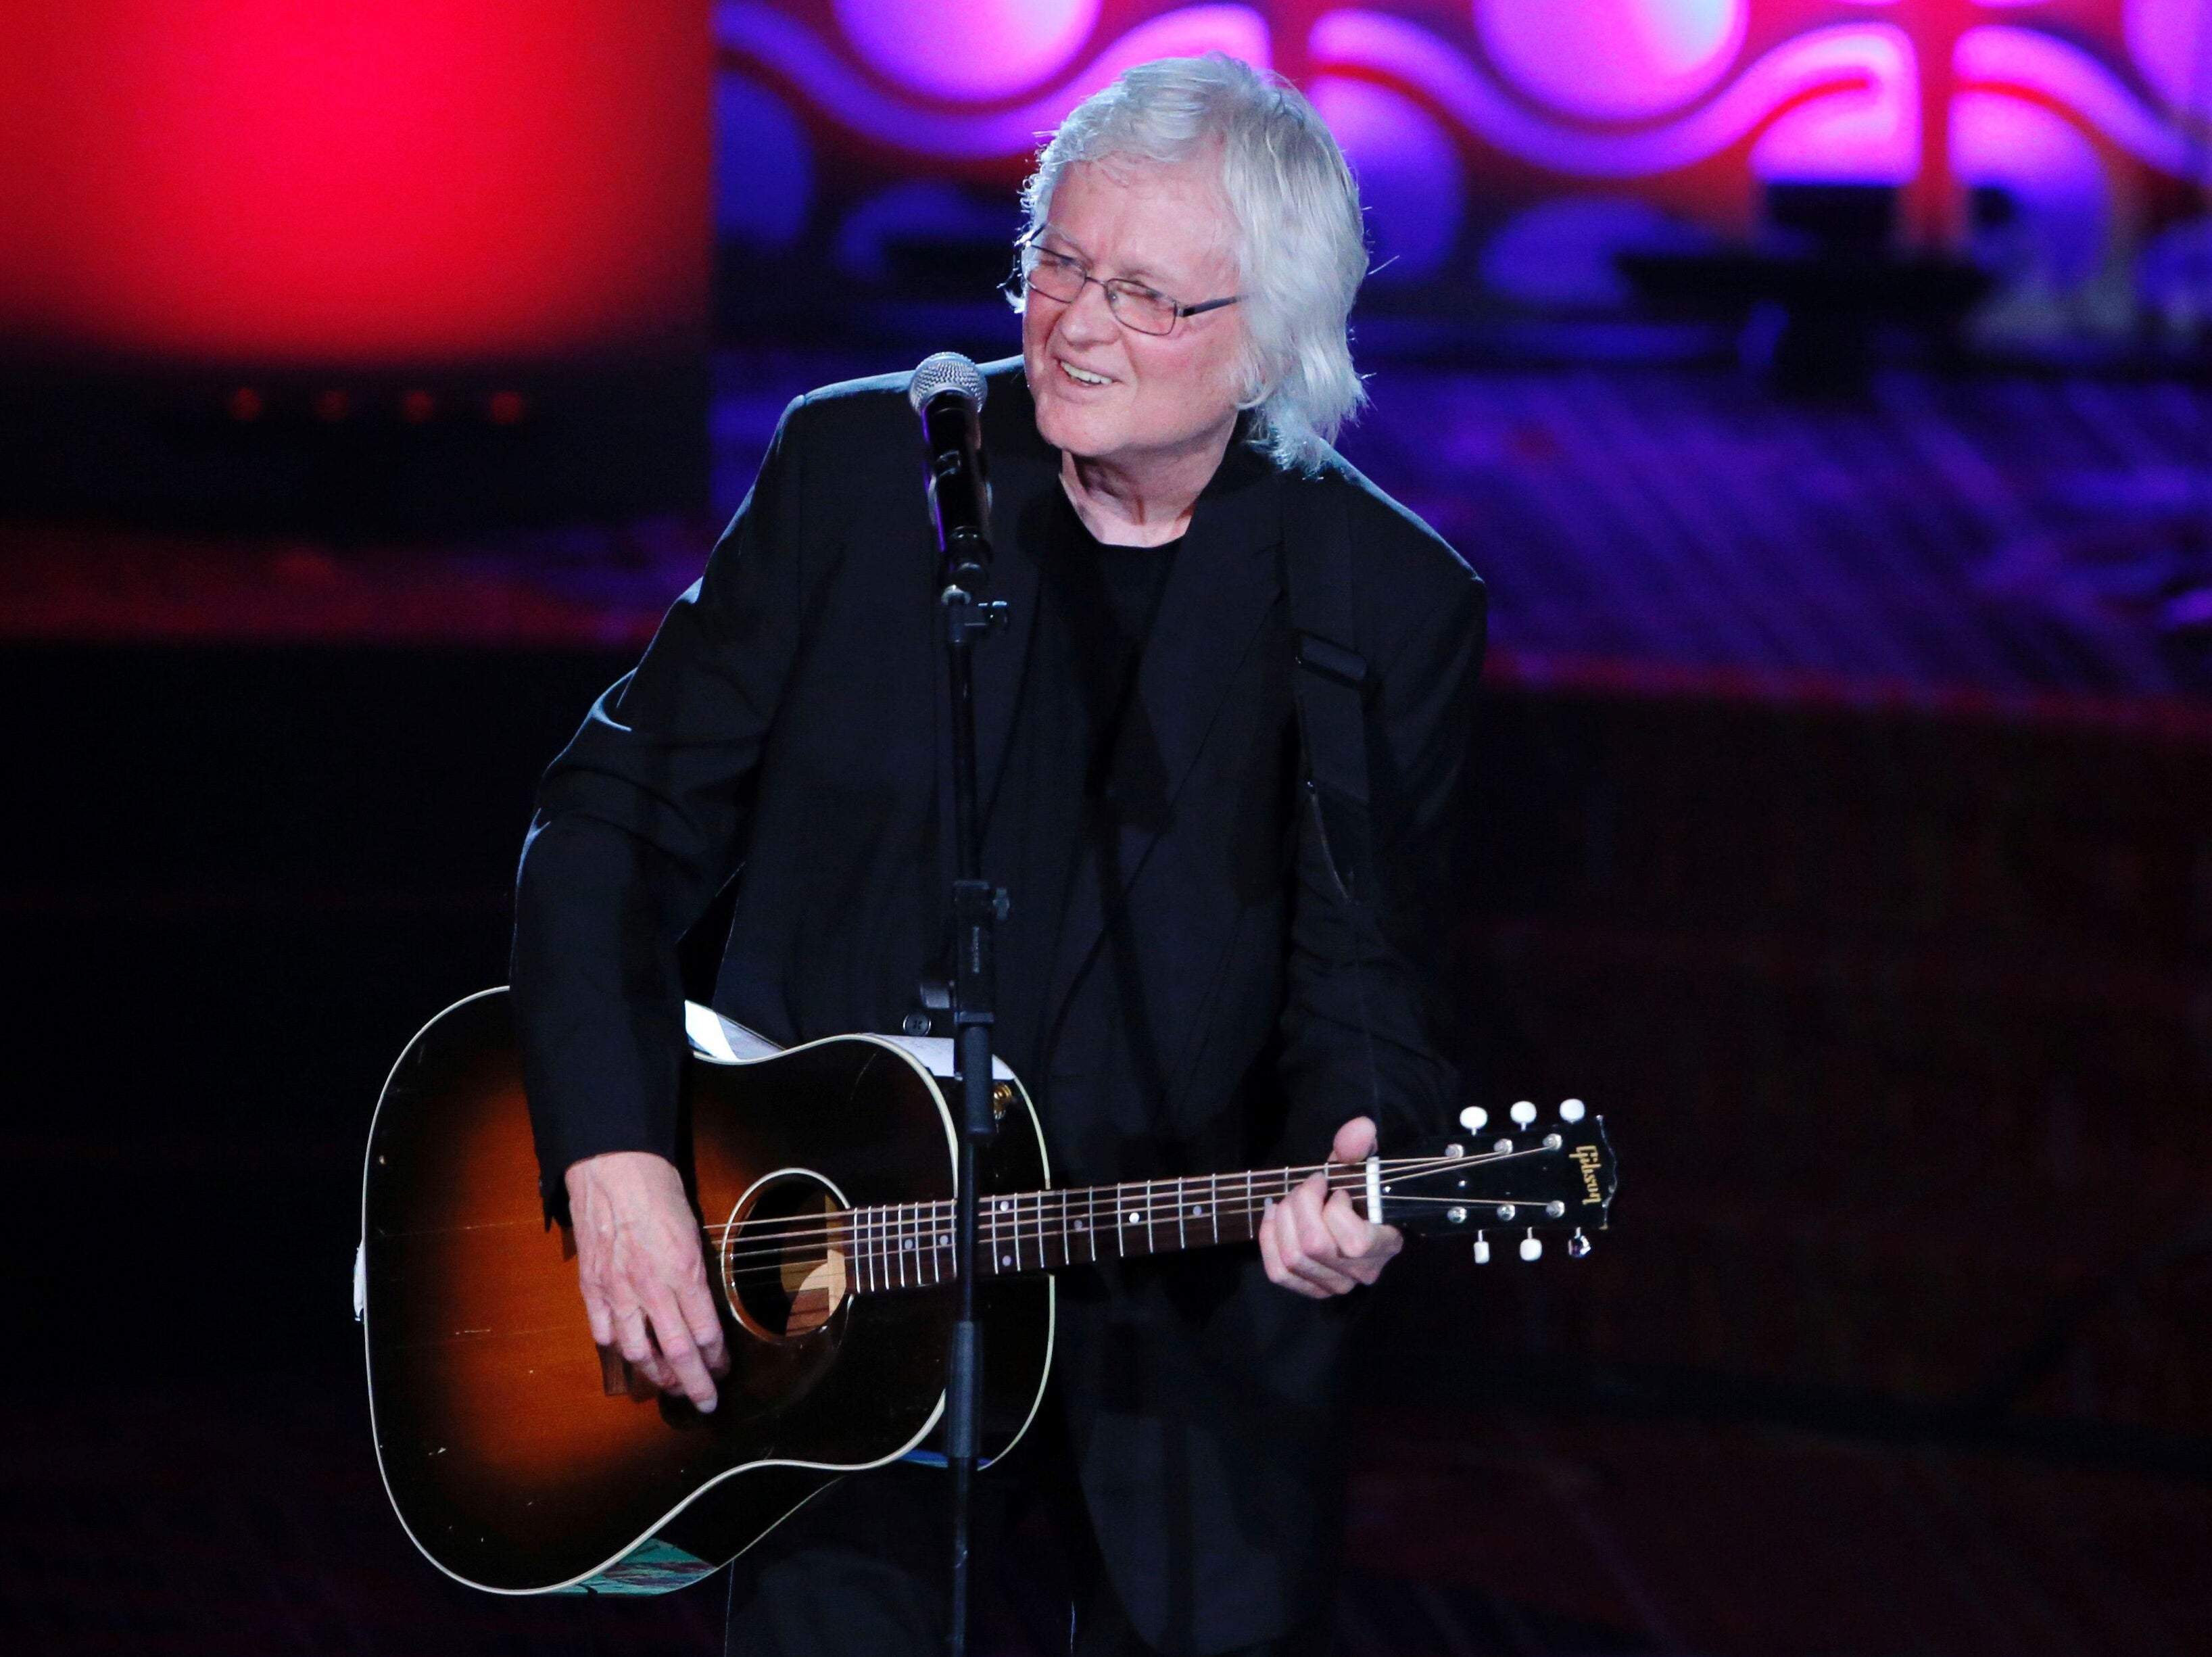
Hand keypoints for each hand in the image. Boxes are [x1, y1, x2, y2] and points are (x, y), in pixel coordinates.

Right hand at [565, 1151, 729, 1411]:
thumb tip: (702, 1305)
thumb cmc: (659, 1190)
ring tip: (670, 1384)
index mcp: (684, 1270)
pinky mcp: (592, 1286)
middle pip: (677, 1352)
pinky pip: (604, 1331)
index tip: (724, 1371)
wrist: (613, 1167)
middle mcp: (651, 1287)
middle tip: (706, 1402)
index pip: (706, 1331)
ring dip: (657, 1374)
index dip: (717, 1359)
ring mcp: (618, 1289)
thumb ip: (696, 1271)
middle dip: (695, 1383)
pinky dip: (618, 1349)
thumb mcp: (694, 1229)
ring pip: (638, 1350)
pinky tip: (629, 1357)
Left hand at [1257, 1116, 1403, 1298]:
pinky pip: (1279, 1272)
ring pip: (1293, 1258)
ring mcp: (1335, 1286)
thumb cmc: (1360, 1191)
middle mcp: (1362, 1273)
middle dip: (1302, 1205)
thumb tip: (1360, 1129)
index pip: (1353, 1242)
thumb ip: (1360, 1147)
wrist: (1354, 1216)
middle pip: (1314, 1246)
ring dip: (1284, 1219)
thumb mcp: (1360, 1164)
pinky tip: (1274, 1216)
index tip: (1336, 1190)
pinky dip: (1269, 1240)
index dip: (1335, 1209)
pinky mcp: (1310, 1289)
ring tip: (1291, 1199)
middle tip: (1308, 1186)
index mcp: (1385, 1245)